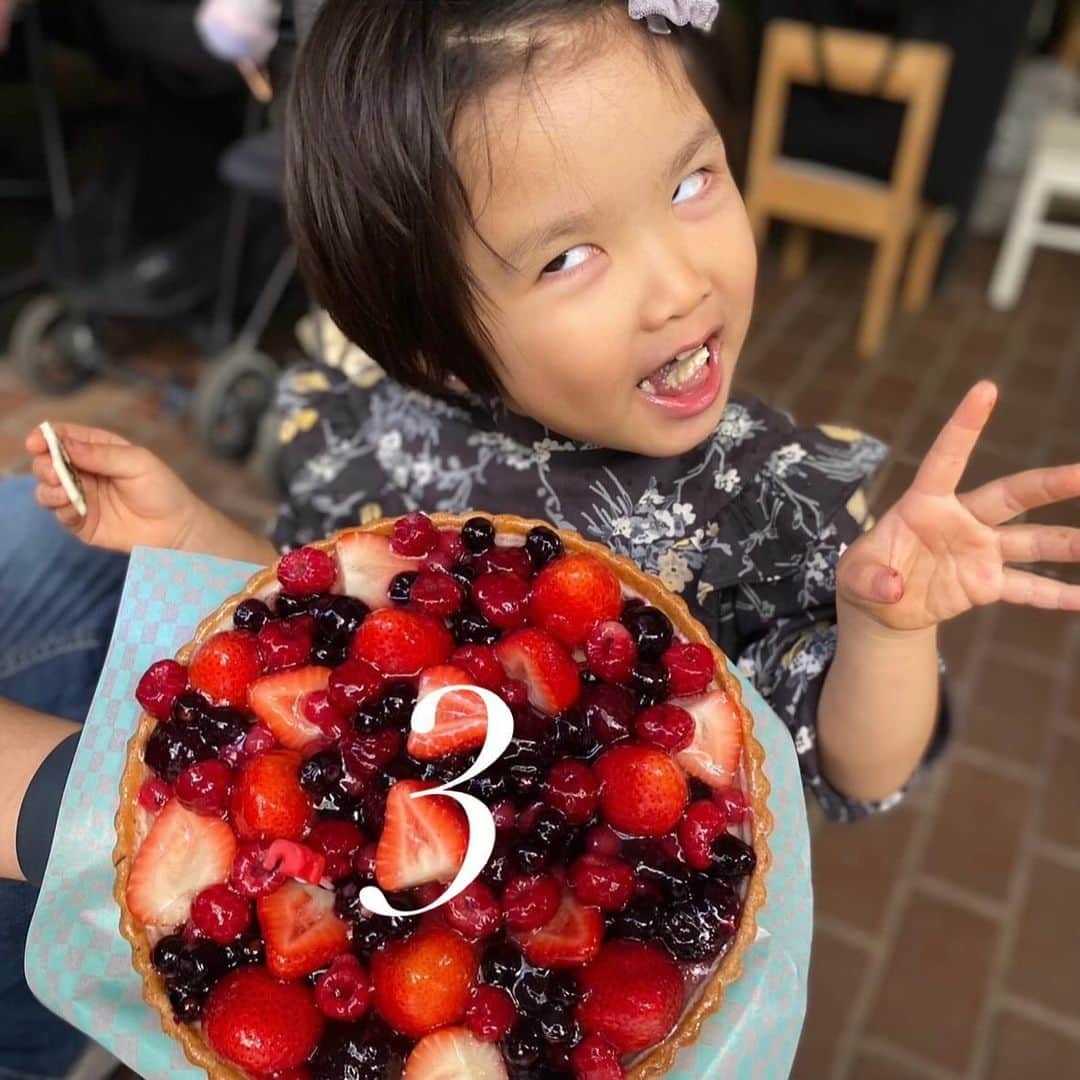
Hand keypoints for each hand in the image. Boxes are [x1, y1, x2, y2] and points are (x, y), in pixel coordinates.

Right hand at [25, 423, 202, 553]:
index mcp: (97, 448)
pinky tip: (72, 505)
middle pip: (47, 462)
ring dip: (48, 488)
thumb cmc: (162, 489)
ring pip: (47, 489)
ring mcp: (81, 496)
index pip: (63, 437)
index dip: (45, 437)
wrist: (176, 528)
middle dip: (44, 464)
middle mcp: (84, 471)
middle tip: (54, 471)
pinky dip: (60, 508)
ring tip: (63, 489)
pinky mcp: (81, 521)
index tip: (36, 442)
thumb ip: (102, 454)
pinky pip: (60, 513)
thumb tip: (65, 445)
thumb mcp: (137, 463)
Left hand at [837, 382, 1079, 630]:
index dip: (964, 426)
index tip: (985, 388)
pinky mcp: (986, 583)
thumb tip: (892, 588)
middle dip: (1050, 484)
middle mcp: (961, 521)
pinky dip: (1055, 595)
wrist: (882, 609)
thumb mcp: (854, 577)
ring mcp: (979, 551)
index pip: (946, 458)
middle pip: (1012, 496)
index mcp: (924, 504)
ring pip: (1032, 542)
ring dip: (1068, 543)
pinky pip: (1027, 588)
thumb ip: (869, 579)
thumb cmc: (865, 575)